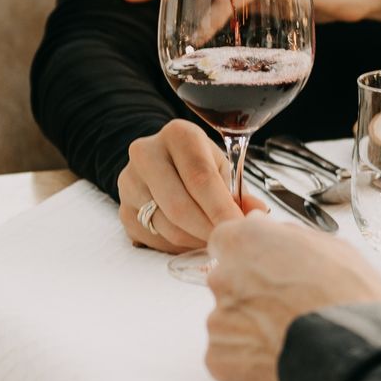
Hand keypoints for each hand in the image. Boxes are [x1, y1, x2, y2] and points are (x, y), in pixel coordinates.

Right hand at [117, 121, 252, 253]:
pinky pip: (155, 239)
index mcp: (178, 135)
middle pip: (180, 207)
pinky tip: (190, 238)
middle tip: (227, 241)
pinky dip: (179, 245)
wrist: (159, 162)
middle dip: (208, 230)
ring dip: (195, 240)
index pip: (200, 178)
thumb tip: (256, 213)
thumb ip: (239, 192)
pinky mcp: (124, 210)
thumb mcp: (221, 168)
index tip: (238, 228)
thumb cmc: (196, 165)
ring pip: (168, 227)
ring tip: (211, 238)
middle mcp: (146, 153)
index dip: (221, 209)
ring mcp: (129, 182)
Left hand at [205, 217, 380, 380]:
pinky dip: (249, 362)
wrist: (353, 357)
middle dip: (251, 296)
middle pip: (227, 284)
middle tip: (288, 312)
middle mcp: (224, 277)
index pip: (227, 241)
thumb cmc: (351, 300)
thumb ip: (286, 234)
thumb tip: (261, 223)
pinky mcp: (218, 358)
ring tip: (289, 342)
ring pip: (228, 323)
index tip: (269, 272)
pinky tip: (278, 363)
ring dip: (251, 331)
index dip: (249, 258)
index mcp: (247, 242)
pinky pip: (228, 357)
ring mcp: (218, 320)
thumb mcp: (332, 249)